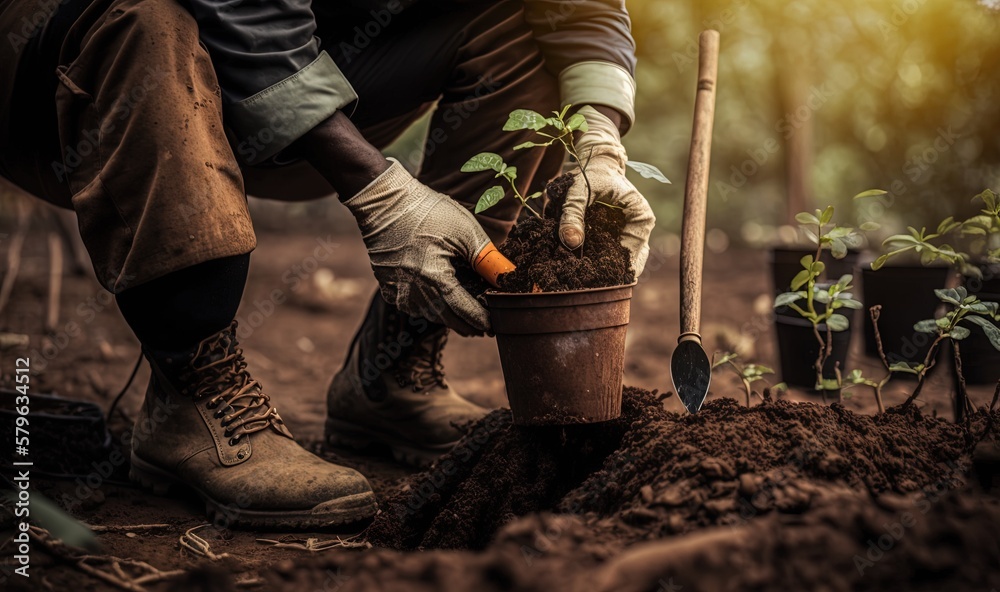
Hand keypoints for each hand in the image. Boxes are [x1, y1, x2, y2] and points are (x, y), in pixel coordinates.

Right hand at [343, 159, 491, 335]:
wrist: (384, 200)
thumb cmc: (427, 211)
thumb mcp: (466, 231)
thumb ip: (488, 260)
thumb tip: (508, 279)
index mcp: (434, 278)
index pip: (463, 311)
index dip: (480, 320)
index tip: (494, 325)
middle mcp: (412, 291)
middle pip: (446, 318)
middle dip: (467, 323)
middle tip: (483, 326)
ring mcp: (396, 290)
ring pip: (428, 314)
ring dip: (447, 316)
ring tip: (464, 314)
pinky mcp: (387, 286)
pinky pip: (411, 305)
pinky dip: (427, 306)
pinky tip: (437, 299)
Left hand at [559, 106, 655, 275]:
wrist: (595, 162)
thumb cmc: (592, 173)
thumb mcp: (579, 191)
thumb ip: (573, 215)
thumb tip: (570, 243)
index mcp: (640, 218)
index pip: (632, 256)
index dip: (612, 269)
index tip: (591, 275)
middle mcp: (638, 230)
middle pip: (626, 264)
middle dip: (605, 272)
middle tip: (584, 279)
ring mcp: (628, 234)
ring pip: (617, 261)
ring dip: (600, 267)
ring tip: (581, 273)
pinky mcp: (616, 236)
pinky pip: (607, 253)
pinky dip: (595, 258)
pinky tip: (580, 263)